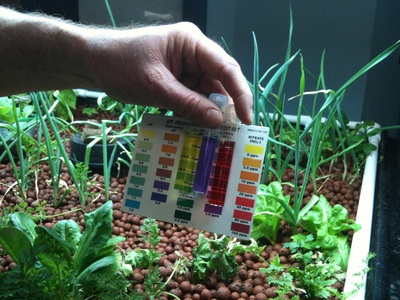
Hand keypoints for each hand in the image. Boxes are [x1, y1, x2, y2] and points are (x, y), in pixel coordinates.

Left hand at [85, 22, 252, 126]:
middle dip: (225, 106)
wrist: (94, 63)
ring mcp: (185, 68)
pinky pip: (193, 98)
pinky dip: (195, 113)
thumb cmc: (120, 64)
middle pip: (220, 81)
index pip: (226, 68)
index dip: (241, 94)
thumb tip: (218, 121)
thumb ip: (188, 103)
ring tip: (213, 135)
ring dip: (209, 113)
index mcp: (191, 43)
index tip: (247, 119)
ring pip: (207, 93)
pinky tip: (196, 128)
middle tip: (231, 133)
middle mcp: (194, 53)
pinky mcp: (177, 81)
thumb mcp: (155, 86)